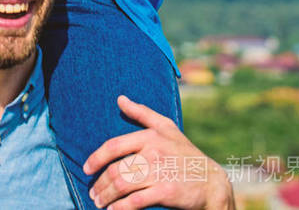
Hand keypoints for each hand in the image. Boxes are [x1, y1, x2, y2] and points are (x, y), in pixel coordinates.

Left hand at [83, 95, 234, 209]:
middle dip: (100, 184)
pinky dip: (121, 207)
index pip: (113, 146)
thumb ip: (141, 112)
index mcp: (149, 136)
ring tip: (99, 202)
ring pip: (122, 185)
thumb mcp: (166, 127)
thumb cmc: (185, 152)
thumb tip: (120, 99)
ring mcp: (159, 173)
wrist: (212, 181)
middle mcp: (152, 153)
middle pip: (115, 169)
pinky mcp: (166, 192)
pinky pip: (136, 201)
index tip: (86, 168)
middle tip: (93, 193)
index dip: (96, 158)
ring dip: (106, 196)